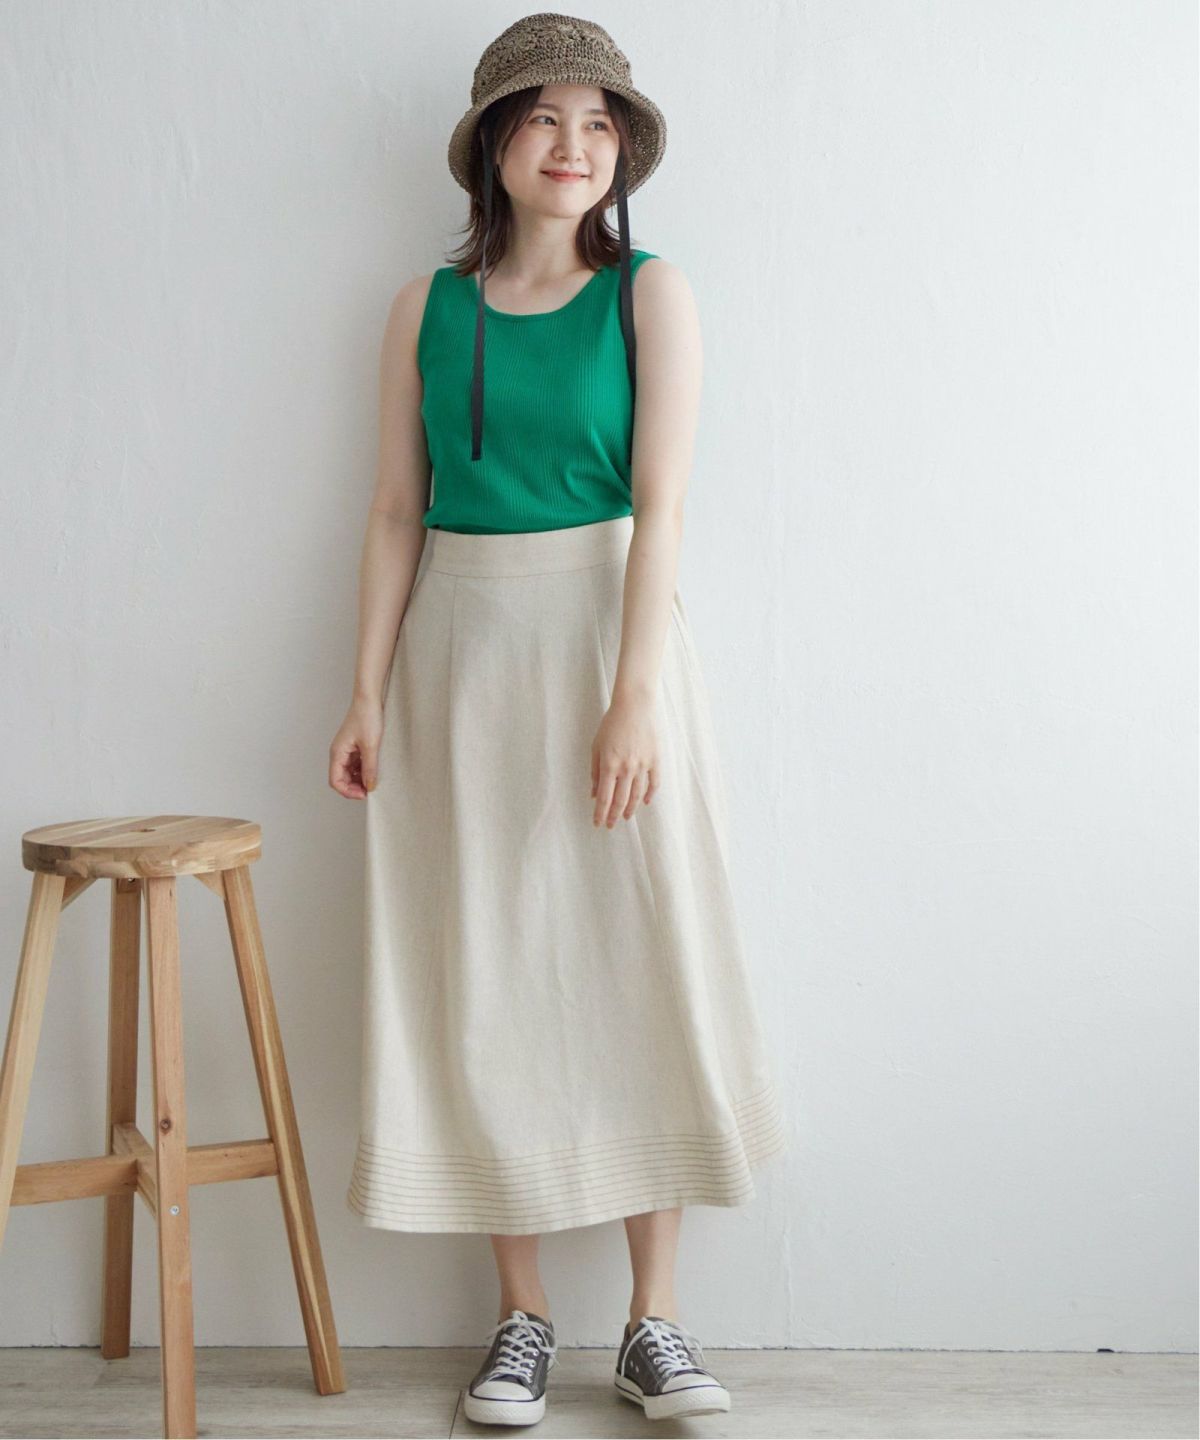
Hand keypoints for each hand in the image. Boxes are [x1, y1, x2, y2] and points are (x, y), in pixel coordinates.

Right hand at [329, 696, 383, 798]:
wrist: (369, 699)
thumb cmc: (367, 717)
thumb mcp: (371, 745)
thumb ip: (369, 767)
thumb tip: (369, 786)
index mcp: (337, 753)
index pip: (335, 781)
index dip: (348, 791)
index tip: (364, 794)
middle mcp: (339, 753)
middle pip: (341, 779)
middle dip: (354, 787)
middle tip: (371, 790)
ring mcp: (346, 750)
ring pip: (349, 773)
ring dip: (359, 780)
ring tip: (373, 781)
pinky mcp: (355, 747)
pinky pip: (356, 765)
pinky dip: (363, 771)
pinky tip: (374, 771)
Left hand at [591, 690, 659, 827]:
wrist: (635, 706)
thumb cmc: (612, 724)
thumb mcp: (597, 746)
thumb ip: (595, 771)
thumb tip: (594, 793)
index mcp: (609, 765)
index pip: (604, 798)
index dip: (600, 814)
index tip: (598, 823)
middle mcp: (627, 769)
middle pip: (620, 800)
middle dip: (614, 816)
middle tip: (610, 825)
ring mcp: (643, 765)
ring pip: (637, 795)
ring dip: (630, 809)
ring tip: (626, 817)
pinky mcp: (656, 760)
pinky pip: (654, 783)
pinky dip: (650, 795)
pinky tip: (645, 802)